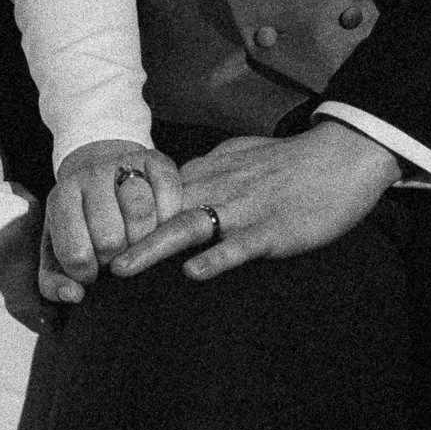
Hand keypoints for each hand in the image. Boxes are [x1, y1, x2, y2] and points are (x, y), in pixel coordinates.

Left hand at [39, 138, 181, 303]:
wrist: (101, 175)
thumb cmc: (81, 223)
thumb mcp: (58, 251)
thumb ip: (53, 282)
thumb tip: (74, 296)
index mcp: (61, 197)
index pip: (76, 254)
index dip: (87, 274)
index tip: (92, 272)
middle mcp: (90, 174)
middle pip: (110, 236)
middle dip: (117, 259)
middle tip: (117, 258)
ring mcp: (123, 162)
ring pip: (140, 210)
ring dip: (145, 239)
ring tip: (138, 243)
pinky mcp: (155, 158)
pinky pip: (169, 192)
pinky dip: (169, 215)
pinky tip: (158, 223)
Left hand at [110, 121, 401, 282]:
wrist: (341, 156)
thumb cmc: (292, 161)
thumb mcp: (242, 156)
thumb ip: (210, 170)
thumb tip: (182, 182)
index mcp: (211, 172)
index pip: (158, 193)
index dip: (125, 215)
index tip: (94, 236)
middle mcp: (220, 188)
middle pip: (163, 211)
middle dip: (125, 235)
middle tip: (89, 258)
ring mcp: (245, 209)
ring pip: (190, 227)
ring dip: (154, 247)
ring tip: (123, 268)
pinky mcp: (273, 229)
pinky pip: (240, 245)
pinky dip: (216, 258)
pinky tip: (194, 273)